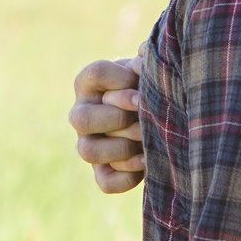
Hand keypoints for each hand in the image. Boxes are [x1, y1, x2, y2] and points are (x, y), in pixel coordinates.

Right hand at [69, 57, 144, 193]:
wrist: (160, 112)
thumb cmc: (151, 82)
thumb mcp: (149, 67)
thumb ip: (149, 58)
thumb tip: (144, 58)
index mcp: (89, 83)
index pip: (94, 74)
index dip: (121, 78)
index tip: (141, 80)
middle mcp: (82, 114)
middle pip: (80, 119)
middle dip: (117, 117)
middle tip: (142, 113)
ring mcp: (89, 144)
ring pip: (86, 152)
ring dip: (120, 147)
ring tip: (145, 139)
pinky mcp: (103, 172)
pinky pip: (106, 182)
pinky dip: (128, 176)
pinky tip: (148, 161)